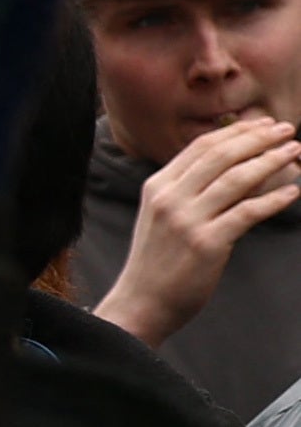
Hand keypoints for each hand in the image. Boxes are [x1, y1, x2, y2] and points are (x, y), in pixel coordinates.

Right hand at [97, 113, 300, 345]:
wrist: (142, 303)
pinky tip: (292, 192)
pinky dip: (274, 199)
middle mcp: (170, 199)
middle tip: (286, 130)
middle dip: (259, 139)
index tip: (262, 124)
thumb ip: (188, 191)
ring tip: (294, 152)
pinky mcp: (207, 243)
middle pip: (221, 156)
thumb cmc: (157, 262)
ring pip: (237, 179)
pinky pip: (248, 212)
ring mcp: (187, 221)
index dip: (237, 131)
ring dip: (271, 161)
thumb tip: (234, 167)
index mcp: (157, 187)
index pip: (201, 147)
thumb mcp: (162, 217)